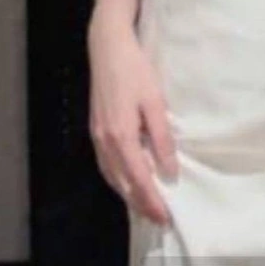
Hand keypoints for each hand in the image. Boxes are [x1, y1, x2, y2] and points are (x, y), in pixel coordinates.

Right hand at [87, 8, 177, 225]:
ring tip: (146, 206)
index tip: (167, 217)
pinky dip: (117, 180)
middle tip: (159, 219)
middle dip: (141, 204)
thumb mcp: (155, 101)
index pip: (139, 179)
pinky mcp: (94, 129)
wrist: (107, 47)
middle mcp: (105, 142)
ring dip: (128, 195)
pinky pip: (105, 165)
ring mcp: (96, 136)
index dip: (152, 200)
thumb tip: (169, 171)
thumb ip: (162, 138)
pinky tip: (127, 181)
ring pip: (111, 177)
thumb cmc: (135, 70)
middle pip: (123, 184)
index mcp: (121, 136)